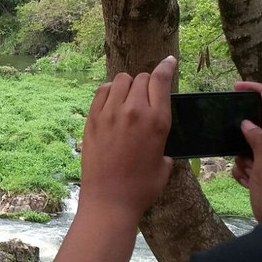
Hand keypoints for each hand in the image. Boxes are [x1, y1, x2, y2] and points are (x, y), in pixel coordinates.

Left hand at [79, 56, 175, 224]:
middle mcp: (134, 111)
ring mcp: (110, 113)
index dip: (166, 66)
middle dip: (147, 84)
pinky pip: (102, 91)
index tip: (169, 61)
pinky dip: (110, 91)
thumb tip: (161, 144)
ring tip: (128, 99)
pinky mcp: (92, 119)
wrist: (109, 201)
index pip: (161, 80)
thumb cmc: (141, 188)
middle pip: (142, 78)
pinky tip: (113, 102)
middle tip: (146, 97)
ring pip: (121, 80)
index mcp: (157, 121)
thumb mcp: (164, 164)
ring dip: (128, 85)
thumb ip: (164, 144)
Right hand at [231, 81, 261, 226]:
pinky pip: (246, 163)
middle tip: (228, 133)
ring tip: (246, 173)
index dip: (258, 91)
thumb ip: (259, 142)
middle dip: (242, 128)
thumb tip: (247, 122)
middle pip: (258, 124)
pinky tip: (247, 183)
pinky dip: (241, 170)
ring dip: (240, 155)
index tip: (237, 86)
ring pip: (248, 145)